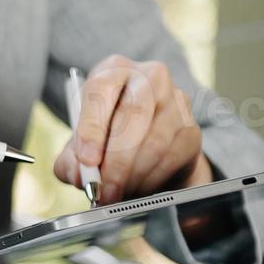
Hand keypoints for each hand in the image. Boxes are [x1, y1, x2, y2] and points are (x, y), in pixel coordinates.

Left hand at [55, 55, 212, 204]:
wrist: (148, 148)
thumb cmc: (108, 139)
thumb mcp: (80, 147)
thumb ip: (71, 162)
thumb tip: (81, 175)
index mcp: (114, 70)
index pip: (102, 89)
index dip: (92, 126)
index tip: (87, 160)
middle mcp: (149, 77)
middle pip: (134, 113)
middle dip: (116, 160)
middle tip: (105, 189)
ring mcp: (175, 100)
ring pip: (156, 140)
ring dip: (134, 175)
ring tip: (118, 193)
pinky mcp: (191, 128)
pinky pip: (173, 157)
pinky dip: (152, 179)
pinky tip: (139, 188)